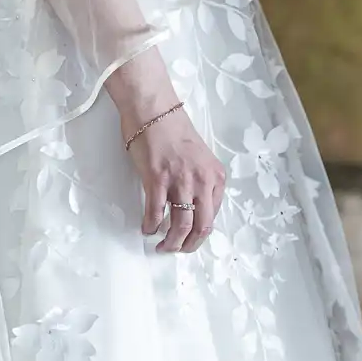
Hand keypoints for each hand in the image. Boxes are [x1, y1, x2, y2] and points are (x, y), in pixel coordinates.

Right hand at [124, 102, 225, 253]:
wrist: (155, 110)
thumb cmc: (175, 132)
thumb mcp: (200, 159)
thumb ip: (201, 183)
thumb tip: (193, 209)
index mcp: (215, 176)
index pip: (213, 216)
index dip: (200, 235)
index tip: (189, 240)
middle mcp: (202, 180)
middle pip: (201, 227)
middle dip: (188, 246)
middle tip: (176, 249)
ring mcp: (180, 180)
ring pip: (180, 226)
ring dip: (170, 242)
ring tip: (161, 246)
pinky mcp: (157, 179)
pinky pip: (155, 213)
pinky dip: (150, 226)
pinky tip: (146, 229)